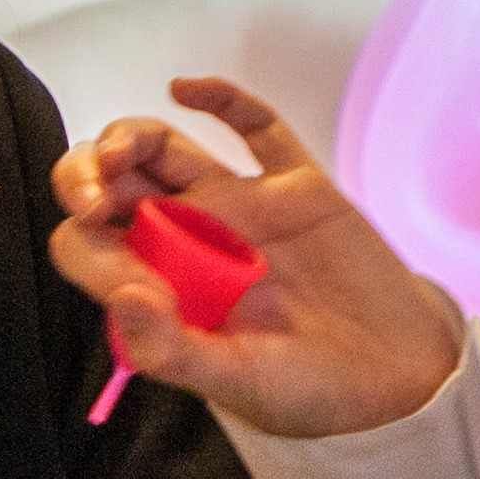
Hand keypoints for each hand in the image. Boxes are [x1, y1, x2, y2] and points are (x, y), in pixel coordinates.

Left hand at [48, 76, 465, 438]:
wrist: (398, 380)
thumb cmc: (309, 390)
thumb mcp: (233, 384)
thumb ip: (172, 349)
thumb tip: (126, 296)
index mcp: (163, 289)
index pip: (91, 245)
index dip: (81, 234)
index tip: (98, 239)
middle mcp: (191, 242)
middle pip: (114, 184)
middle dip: (85, 173)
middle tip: (93, 189)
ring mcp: (241, 209)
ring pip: (166, 150)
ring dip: (131, 136)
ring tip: (121, 151)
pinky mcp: (296, 188)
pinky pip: (256, 129)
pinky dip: (223, 101)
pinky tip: (187, 89)